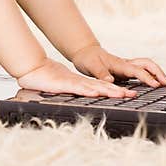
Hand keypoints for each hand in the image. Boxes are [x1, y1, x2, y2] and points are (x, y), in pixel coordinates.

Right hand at [16, 58, 137, 97]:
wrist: (32, 69)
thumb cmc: (45, 79)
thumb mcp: (62, 87)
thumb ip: (73, 90)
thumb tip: (85, 95)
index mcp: (80, 83)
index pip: (100, 87)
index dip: (115, 90)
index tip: (128, 94)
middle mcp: (79, 82)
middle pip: (101, 86)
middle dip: (118, 91)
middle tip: (133, 95)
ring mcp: (72, 82)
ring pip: (93, 86)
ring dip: (108, 90)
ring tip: (122, 94)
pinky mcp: (63, 84)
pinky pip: (78, 88)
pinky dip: (89, 90)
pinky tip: (98, 93)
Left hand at [70, 44, 165, 87]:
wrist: (85, 52)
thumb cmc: (88, 59)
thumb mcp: (92, 66)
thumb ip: (102, 74)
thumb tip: (111, 81)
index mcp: (119, 64)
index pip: (137, 70)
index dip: (147, 77)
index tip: (155, 85)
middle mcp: (126, 64)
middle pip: (147, 64)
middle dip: (158, 72)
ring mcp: (127, 66)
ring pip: (146, 65)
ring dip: (157, 72)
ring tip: (165, 82)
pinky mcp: (125, 69)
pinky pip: (141, 70)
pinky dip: (150, 74)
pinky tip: (154, 81)